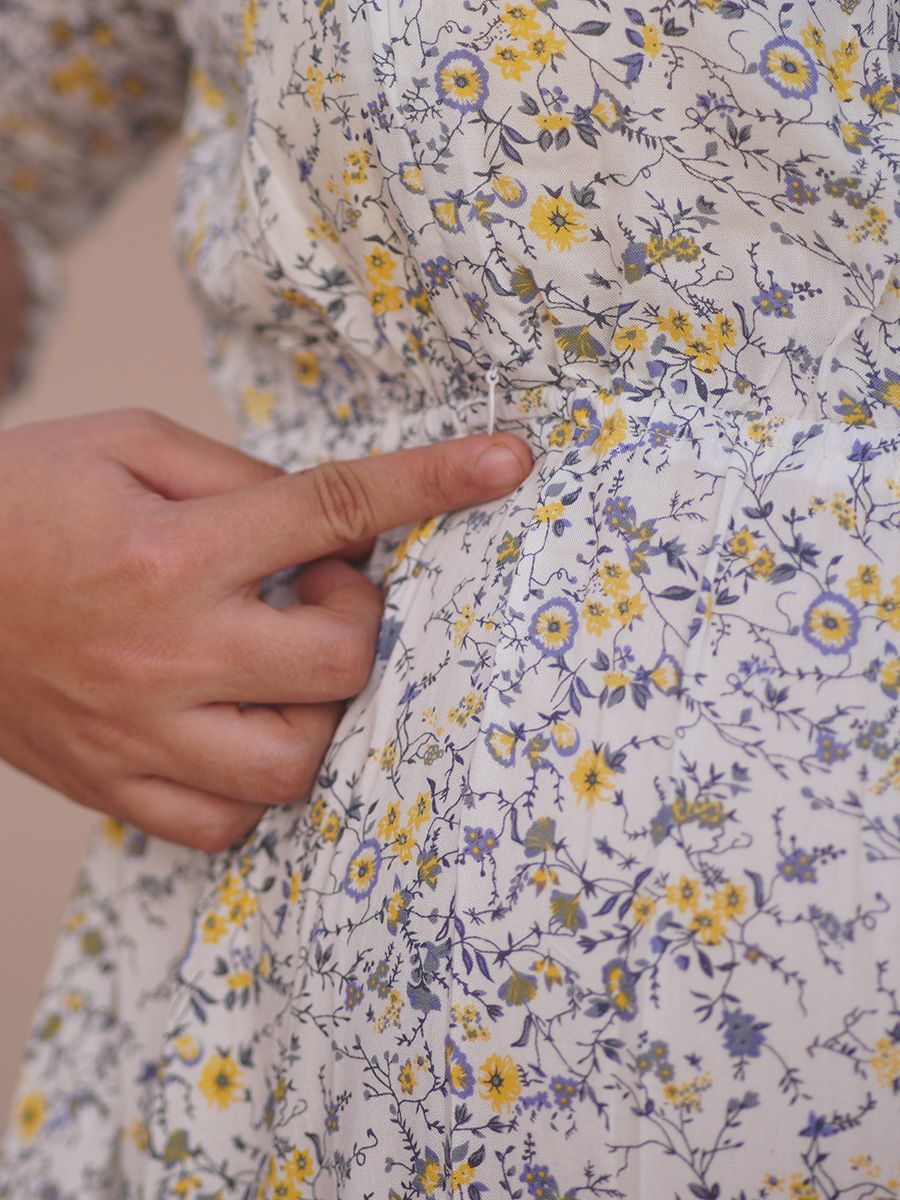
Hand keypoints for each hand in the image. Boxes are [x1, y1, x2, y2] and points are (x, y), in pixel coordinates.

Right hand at [0, 409, 530, 850]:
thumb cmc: (13, 501)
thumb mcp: (120, 446)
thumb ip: (233, 475)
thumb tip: (325, 521)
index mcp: (174, 550)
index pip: (336, 510)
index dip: (436, 480)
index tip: (506, 461)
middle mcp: (168, 649)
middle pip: (343, 666)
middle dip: (363, 625)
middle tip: (322, 595)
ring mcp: (139, 730)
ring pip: (292, 766)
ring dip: (318, 713)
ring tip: (281, 669)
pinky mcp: (110, 782)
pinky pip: (220, 825)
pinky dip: (254, 785)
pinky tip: (238, 730)